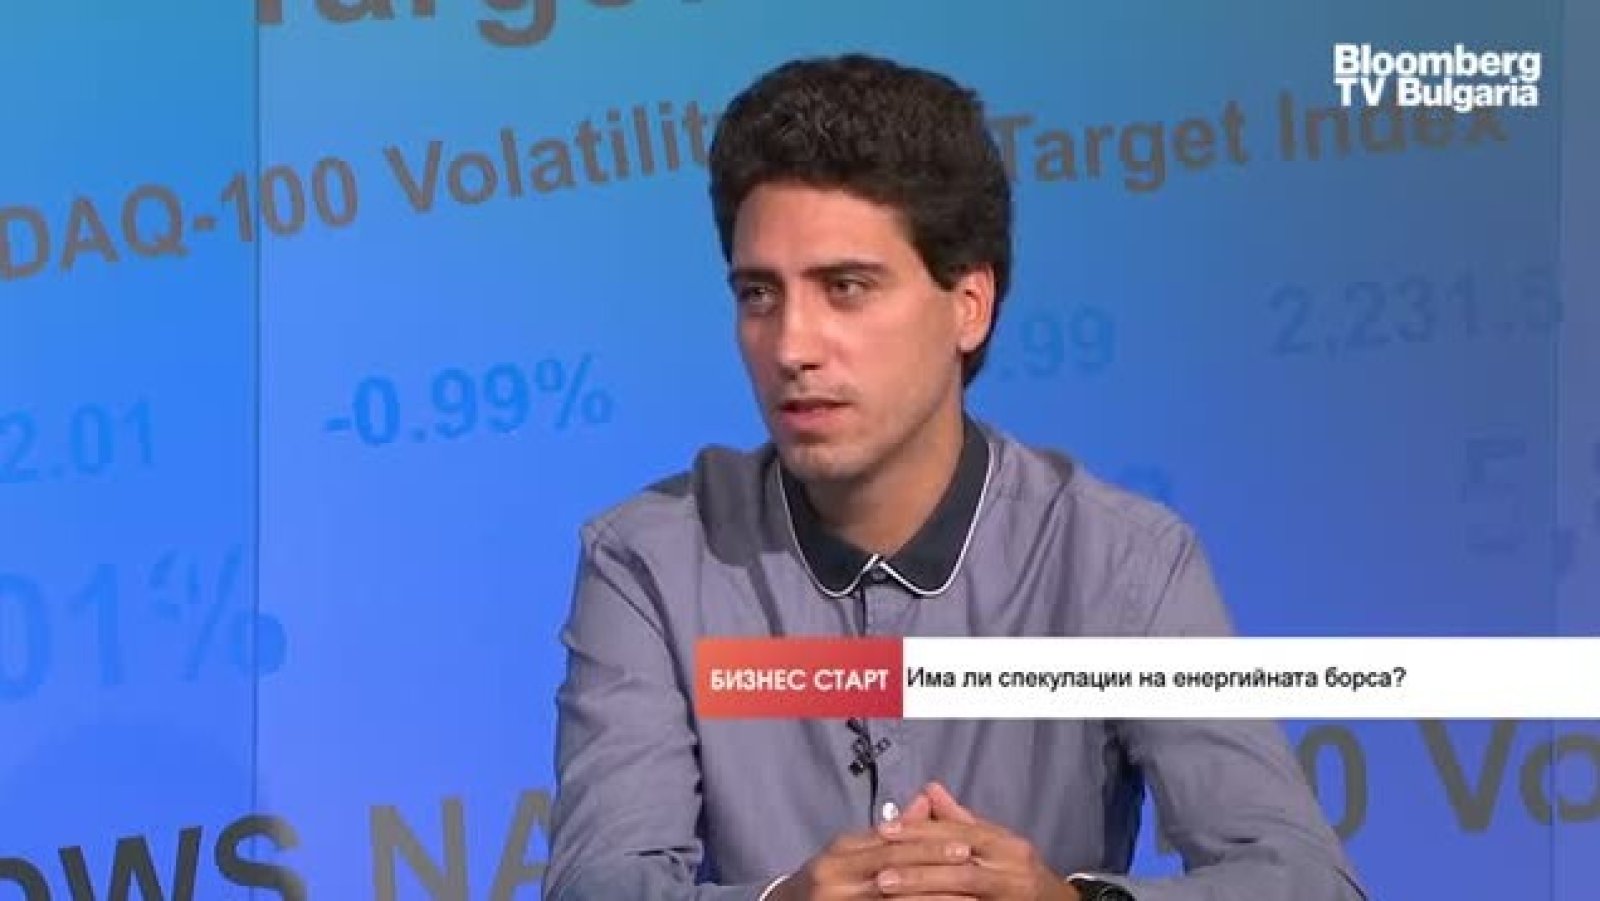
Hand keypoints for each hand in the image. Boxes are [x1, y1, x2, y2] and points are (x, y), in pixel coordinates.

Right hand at [767, 802, 972, 900]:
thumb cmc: (829, 879)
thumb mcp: (852, 851)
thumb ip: (890, 832)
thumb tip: (925, 801)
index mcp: (839, 854)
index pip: (889, 846)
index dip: (929, 845)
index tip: (965, 846)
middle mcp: (833, 878)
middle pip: (892, 872)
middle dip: (935, 870)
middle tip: (972, 870)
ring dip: (933, 900)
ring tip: (968, 899)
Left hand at [871, 783, 1078, 899]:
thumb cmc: (1018, 871)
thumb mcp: (994, 841)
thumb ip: (958, 819)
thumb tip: (929, 789)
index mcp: (1004, 844)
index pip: (957, 832)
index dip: (919, 831)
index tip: (884, 831)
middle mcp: (1010, 867)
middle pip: (957, 864)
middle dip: (917, 867)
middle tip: (880, 872)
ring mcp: (1007, 894)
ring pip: (960, 890)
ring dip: (922, 891)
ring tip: (888, 892)